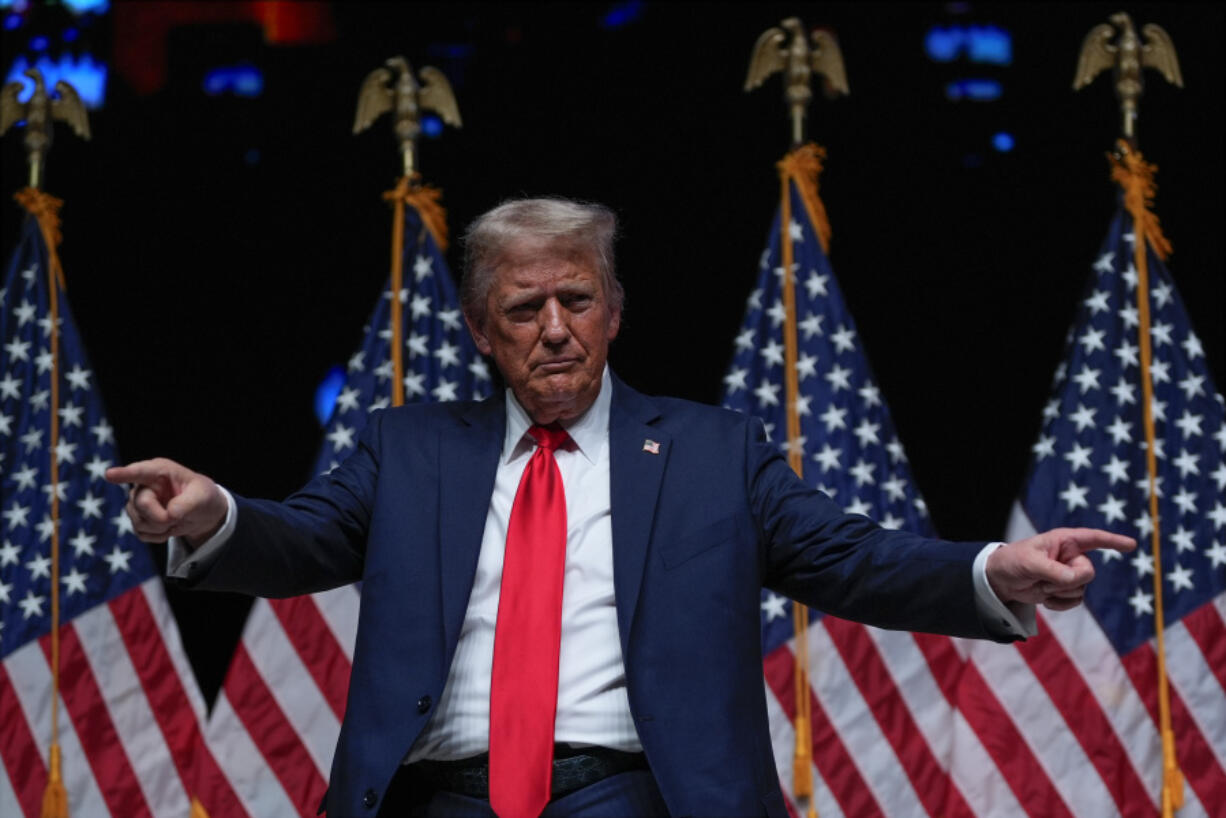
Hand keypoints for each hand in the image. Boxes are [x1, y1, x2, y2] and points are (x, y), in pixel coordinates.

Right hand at [104, 458, 227, 547]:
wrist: (201, 513)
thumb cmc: (202, 496)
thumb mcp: (203, 496)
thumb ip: (188, 503)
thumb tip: (169, 514)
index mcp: (159, 471)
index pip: (139, 472)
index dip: (124, 474)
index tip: (110, 475)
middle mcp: (143, 485)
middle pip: (141, 504)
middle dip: (162, 516)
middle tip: (179, 516)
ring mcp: (137, 503)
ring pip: (140, 522)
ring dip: (162, 527)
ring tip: (176, 518)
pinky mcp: (137, 520)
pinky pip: (142, 534)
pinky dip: (160, 536)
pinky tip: (169, 527)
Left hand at [986, 527, 1135, 610]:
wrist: (1002, 580)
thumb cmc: (1013, 562)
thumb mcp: (1029, 563)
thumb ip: (1054, 570)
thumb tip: (1077, 579)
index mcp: (1064, 541)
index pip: (1093, 538)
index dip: (1113, 541)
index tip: (1132, 545)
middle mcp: (1071, 556)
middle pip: (1088, 573)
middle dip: (1067, 581)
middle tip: (1043, 579)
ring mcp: (1070, 573)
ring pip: (1081, 589)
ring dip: (1059, 593)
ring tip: (1040, 585)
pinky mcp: (1066, 589)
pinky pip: (1075, 601)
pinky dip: (1059, 604)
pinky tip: (1044, 599)